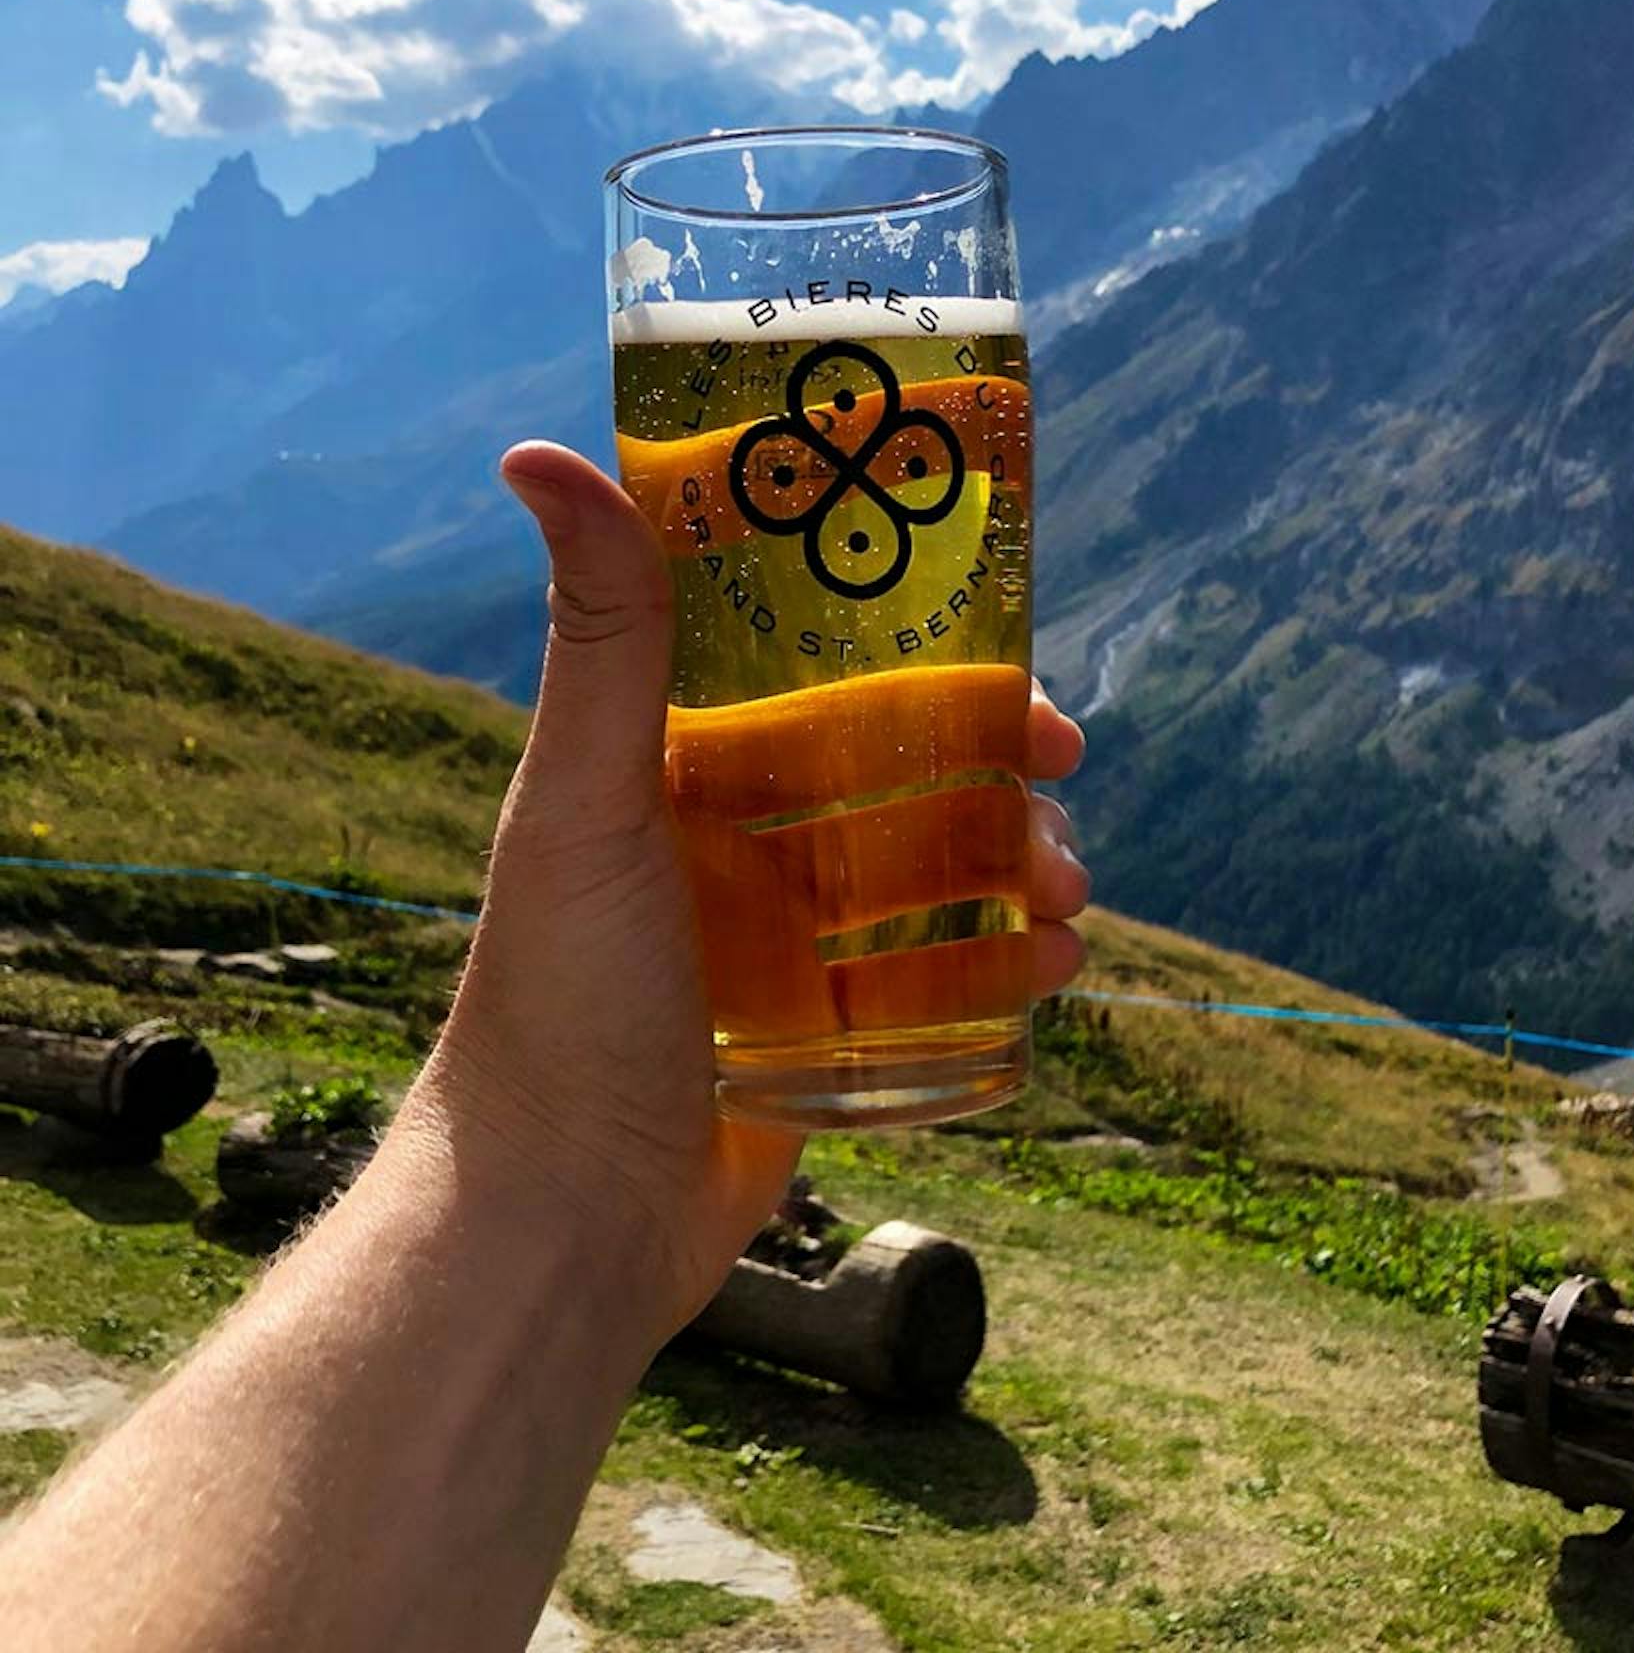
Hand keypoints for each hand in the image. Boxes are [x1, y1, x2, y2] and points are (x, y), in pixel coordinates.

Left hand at [415, 440, 1089, 1342]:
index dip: (915, 638)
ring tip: (1065, 893)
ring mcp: (792, 939)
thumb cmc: (559, 996)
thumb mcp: (588, 796)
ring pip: (942, 867)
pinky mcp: (833, 1031)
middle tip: (1059, 768)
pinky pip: (945, 974)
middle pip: (905, 764)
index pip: (819, 667)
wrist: (564, 1218)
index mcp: (686, 769)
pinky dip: (1011, 962)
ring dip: (1023, 861)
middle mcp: (743, 841)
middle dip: (997, 761)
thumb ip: (603, 633)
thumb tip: (535, 448)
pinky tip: (1055, 968)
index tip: (997, 630)